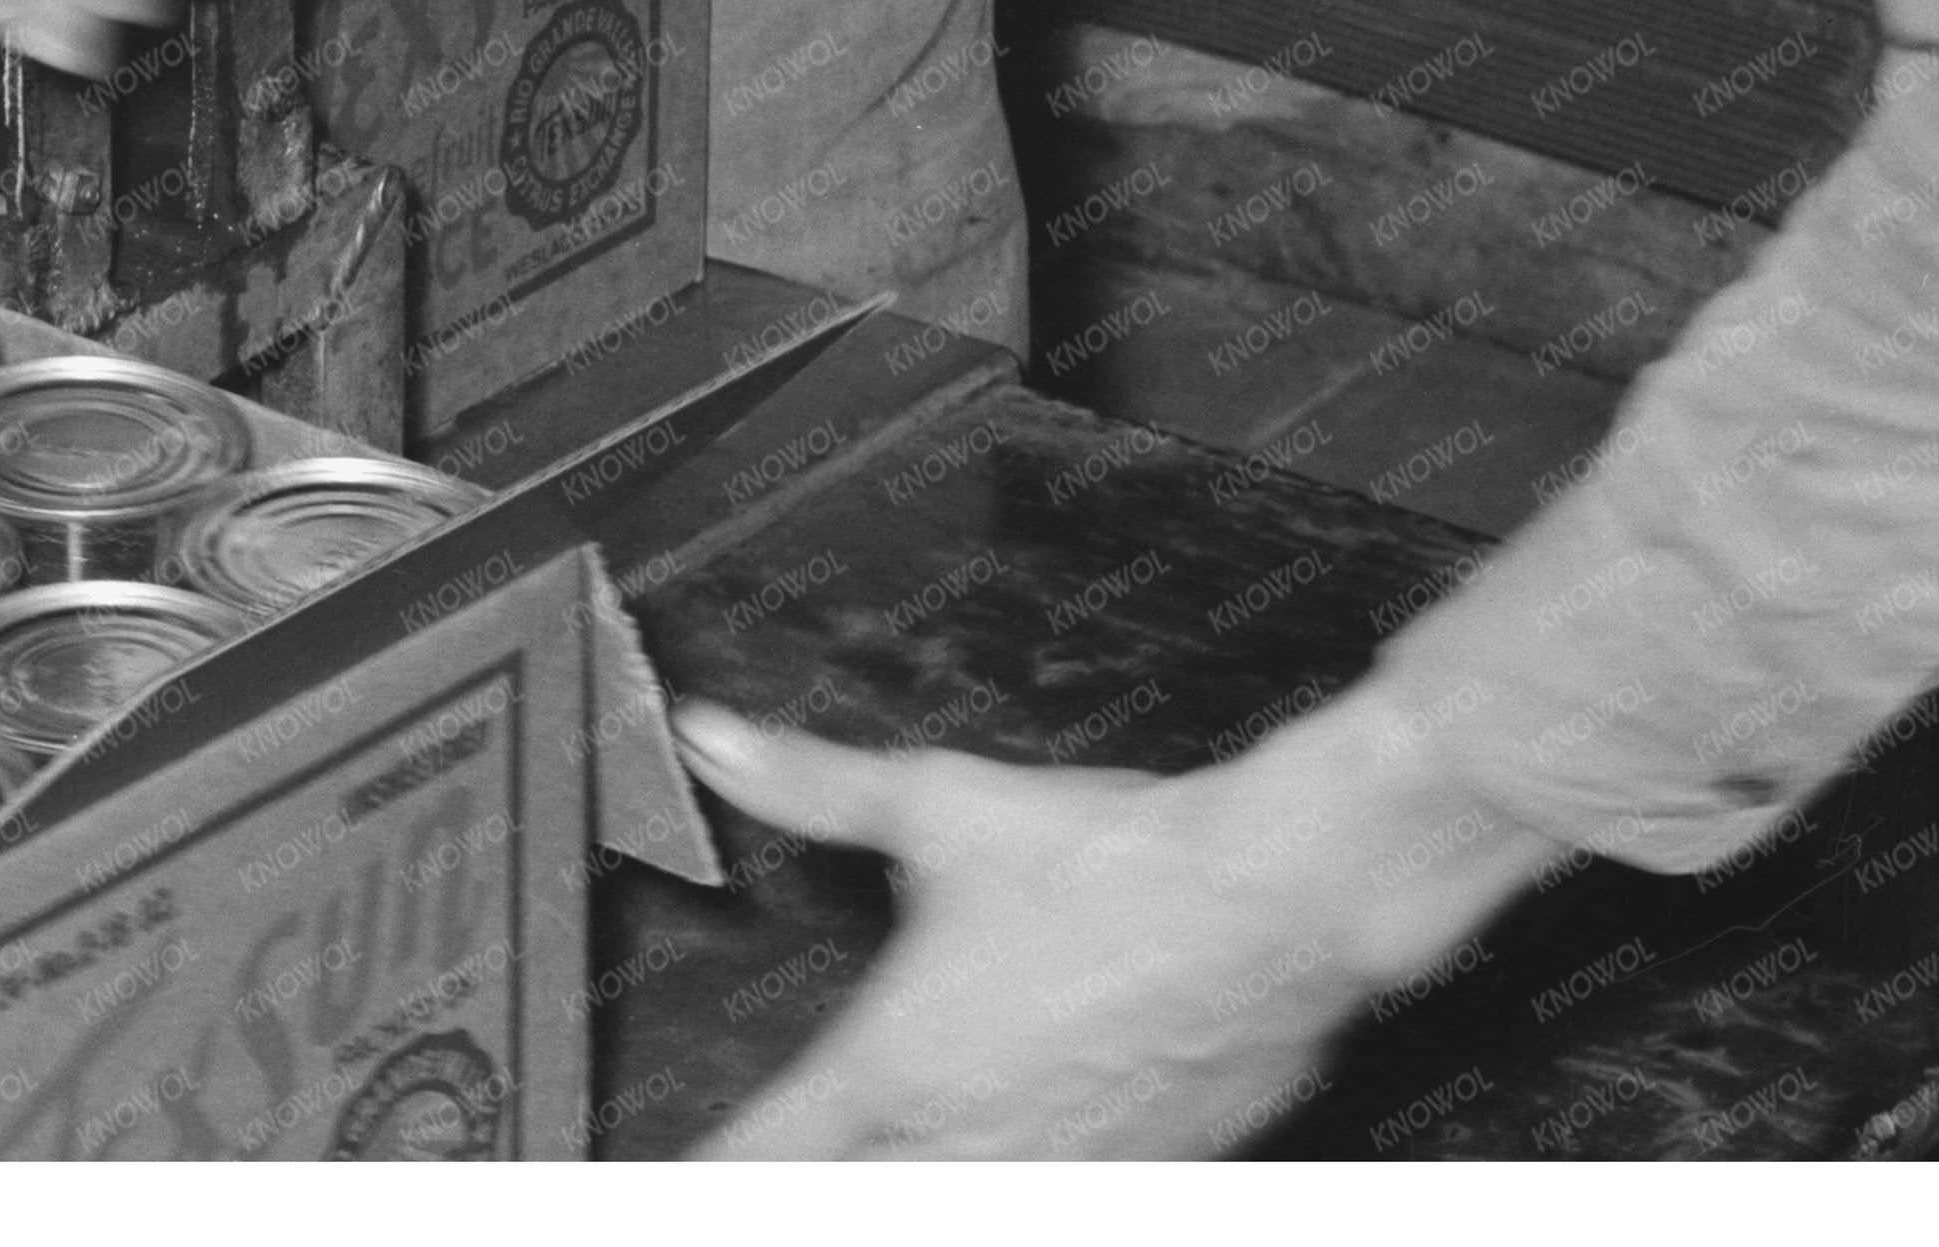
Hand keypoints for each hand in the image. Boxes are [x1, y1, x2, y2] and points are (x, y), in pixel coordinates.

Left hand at [675, 696, 1564, 1158]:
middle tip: (802, 1149)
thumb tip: (716, 739)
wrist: (1270, 904)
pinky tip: (1015, 1140)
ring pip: (953, 1198)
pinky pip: (1055, 1196)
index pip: (770, 1155)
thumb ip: (812, 786)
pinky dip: (1016, 1169)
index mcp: (898, 1065)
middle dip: (817, 1177)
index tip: (667, 1179)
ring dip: (919, 1170)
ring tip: (914, 1136)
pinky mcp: (1139, 1177)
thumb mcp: (938, 807)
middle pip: (852, 1199)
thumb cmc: (1116, 863)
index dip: (712, 1174)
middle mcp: (968, 1140)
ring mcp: (1058, 1172)